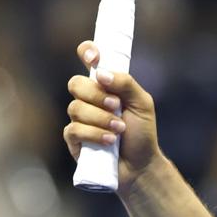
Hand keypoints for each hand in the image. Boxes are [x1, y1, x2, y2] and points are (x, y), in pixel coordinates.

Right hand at [65, 41, 160, 184]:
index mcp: (105, 85)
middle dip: (96, 95)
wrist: (141, 165)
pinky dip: (94, 134)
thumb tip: (100, 73)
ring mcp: (79, 118)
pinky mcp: (74, 139)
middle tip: (116, 106)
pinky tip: (109, 141)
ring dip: (101, 118)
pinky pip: (74, 129)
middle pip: (76, 83)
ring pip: (75, 108)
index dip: (87, 52)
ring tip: (119, 129)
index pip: (89, 59)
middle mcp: (89, 99)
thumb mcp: (142, 104)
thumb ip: (126, 84)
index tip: (94, 58)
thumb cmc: (142, 133)